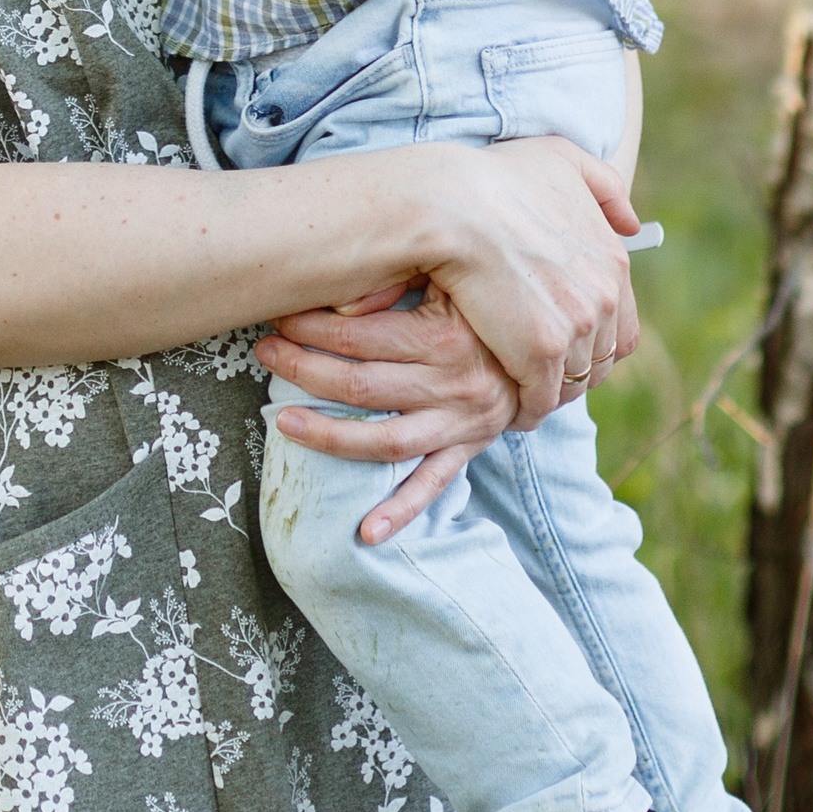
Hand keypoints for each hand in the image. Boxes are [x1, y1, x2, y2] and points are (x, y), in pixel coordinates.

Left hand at [257, 284, 522, 542]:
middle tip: (266, 352)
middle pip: (360, 387)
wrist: (546, 342)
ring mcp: (460, 423)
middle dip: (303, 368)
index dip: (311, 326)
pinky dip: (400, 513)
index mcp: (445, 336)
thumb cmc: (486, 301)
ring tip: (282, 421)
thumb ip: (399, 282)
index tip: (278, 316)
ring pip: (383, 441)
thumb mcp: (452, 278)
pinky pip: (430, 486)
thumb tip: (342, 303)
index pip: (359, 336)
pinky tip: (365, 533)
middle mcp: (453, 384)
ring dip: (328, 436)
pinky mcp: (466, 448)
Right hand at [414, 137, 641, 427]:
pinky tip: (510, 408)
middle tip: (543, 377)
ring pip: (571, 382)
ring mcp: (577, 327)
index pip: (623, 328)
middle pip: (599, 360)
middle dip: (574, 371)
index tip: (566, 348)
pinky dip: (527, 409)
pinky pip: (541, 399)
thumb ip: (605, 186)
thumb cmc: (497, 177)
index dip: (594, 343)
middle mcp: (605, 296)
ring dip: (551, 392)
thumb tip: (631, 224)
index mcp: (614, 261)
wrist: (454, 205)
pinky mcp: (541, 353)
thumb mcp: (563, 159)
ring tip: (524, 394)